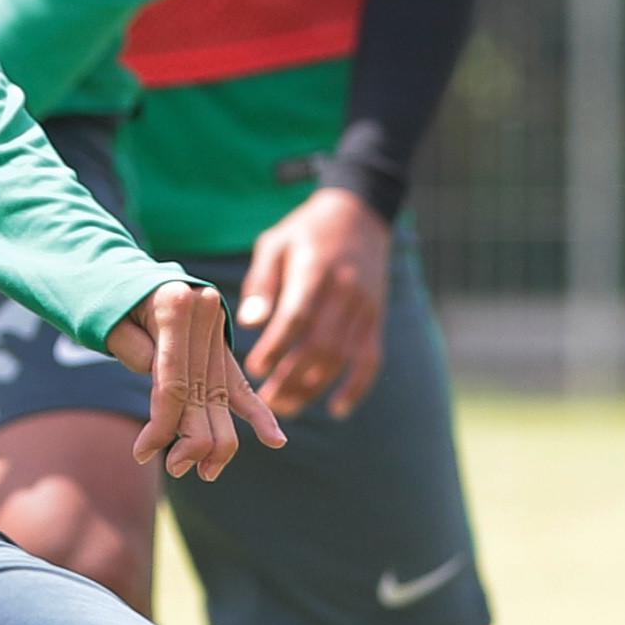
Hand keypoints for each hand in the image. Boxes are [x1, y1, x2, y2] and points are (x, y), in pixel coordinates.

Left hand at [106, 282, 286, 481]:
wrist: (132, 280)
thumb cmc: (114, 306)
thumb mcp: (111, 325)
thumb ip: (137, 354)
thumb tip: (166, 395)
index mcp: (176, 306)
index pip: (175, 384)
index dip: (162, 424)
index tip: (143, 452)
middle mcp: (205, 316)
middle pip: (204, 395)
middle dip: (191, 440)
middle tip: (174, 468)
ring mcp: (219, 332)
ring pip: (224, 398)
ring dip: (218, 441)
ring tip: (204, 472)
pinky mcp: (224, 349)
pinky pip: (242, 387)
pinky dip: (257, 414)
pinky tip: (275, 440)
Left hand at [238, 188, 393, 417]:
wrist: (360, 215)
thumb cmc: (305, 231)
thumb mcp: (275, 244)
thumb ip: (261, 284)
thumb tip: (248, 323)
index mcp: (316, 270)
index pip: (298, 316)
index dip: (277, 347)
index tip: (254, 369)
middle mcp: (346, 291)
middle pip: (321, 345)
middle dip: (292, 378)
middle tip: (264, 401)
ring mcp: (366, 307)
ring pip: (342, 358)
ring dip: (313, 388)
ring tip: (285, 407)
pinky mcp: (377, 319)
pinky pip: (371, 360)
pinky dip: (356, 388)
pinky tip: (336, 409)